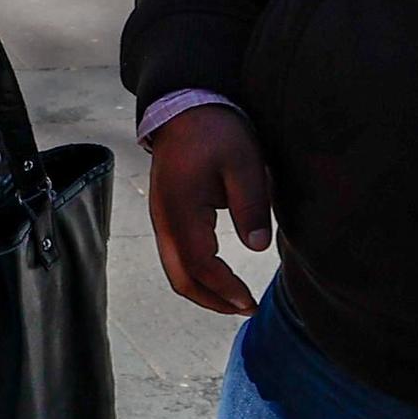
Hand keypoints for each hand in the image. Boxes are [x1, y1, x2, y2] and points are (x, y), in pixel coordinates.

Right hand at [146, 102, 271, 314]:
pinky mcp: (165, 215)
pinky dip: (195, 274)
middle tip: (245, 308)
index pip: (201, 264)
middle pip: (180, 277)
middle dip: (212, 300)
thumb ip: (250, 205)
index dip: (226, 288)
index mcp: (181, 210)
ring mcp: (160, 219)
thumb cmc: (217, 133)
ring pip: (175, 270)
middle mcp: (164, 221)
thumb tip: (257, 248)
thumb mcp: (243, 163)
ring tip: (234, 299)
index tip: (250, 301)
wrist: (183, 110)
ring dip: (203, 290)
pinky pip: (174, 256)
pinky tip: (218, 275)